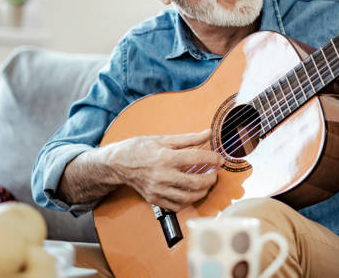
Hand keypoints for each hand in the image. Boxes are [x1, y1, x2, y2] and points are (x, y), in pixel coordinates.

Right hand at [104, 129, 222, 211]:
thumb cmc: (140, 149)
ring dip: (202, 192)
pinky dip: (188, 201)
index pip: (196, 158)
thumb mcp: (165, 139)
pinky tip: (192, 193)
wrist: (118, 163)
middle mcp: (162, 175)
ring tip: (206, 184)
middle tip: (215, 174)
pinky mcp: (154, 199)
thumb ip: (189, 138)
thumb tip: (208, 133)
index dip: (213, 158)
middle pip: (195, 182)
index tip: (220, 159)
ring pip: (188, 197)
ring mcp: (158, 190)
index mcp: (166, 157)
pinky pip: (176, 206)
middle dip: (210, 179)